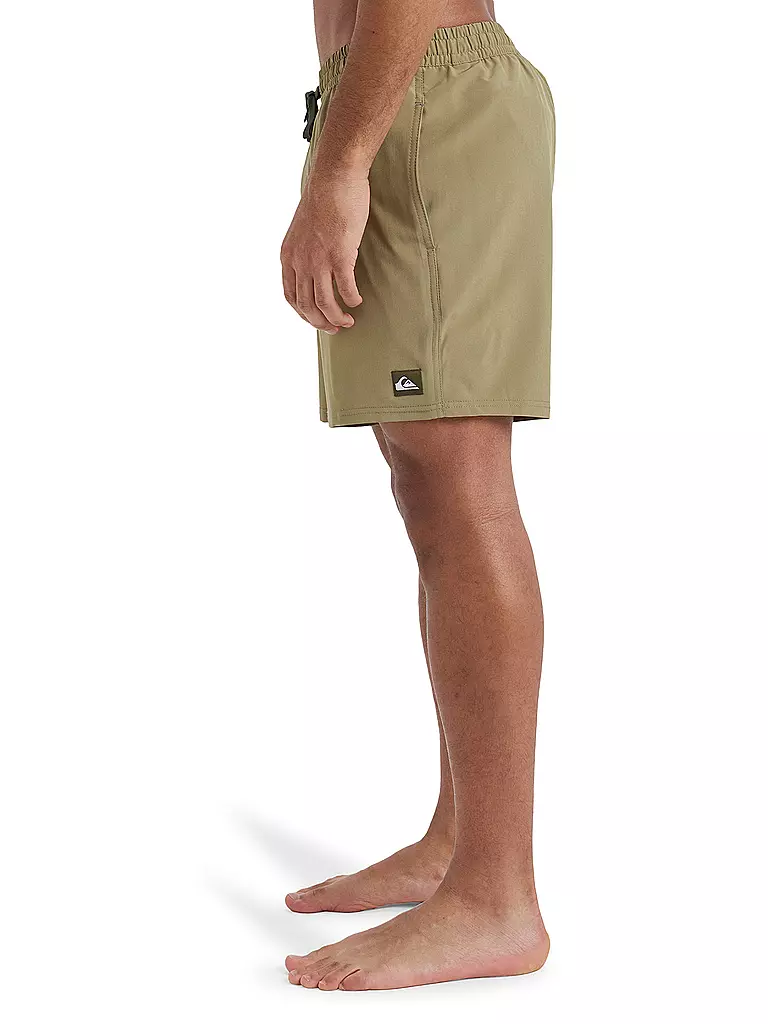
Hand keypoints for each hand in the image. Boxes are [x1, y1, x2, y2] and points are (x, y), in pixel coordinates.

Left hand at [280, 173, 367, 332]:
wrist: (334, 178)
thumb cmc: (324, 199)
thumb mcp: (303, 229)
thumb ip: (305, 250)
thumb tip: (315, 264)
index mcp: (288, 255)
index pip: (290, 296)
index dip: (304, 314)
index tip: (317, 319)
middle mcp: (300, 261)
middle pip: (306, 306)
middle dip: (320, 322)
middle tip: (335, 328)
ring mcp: (319, 260)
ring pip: (324, 303)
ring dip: (337, 318)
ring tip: (348, 321)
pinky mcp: (340, 256)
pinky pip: (346, 289)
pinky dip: (352, 299)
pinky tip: (358, 301)